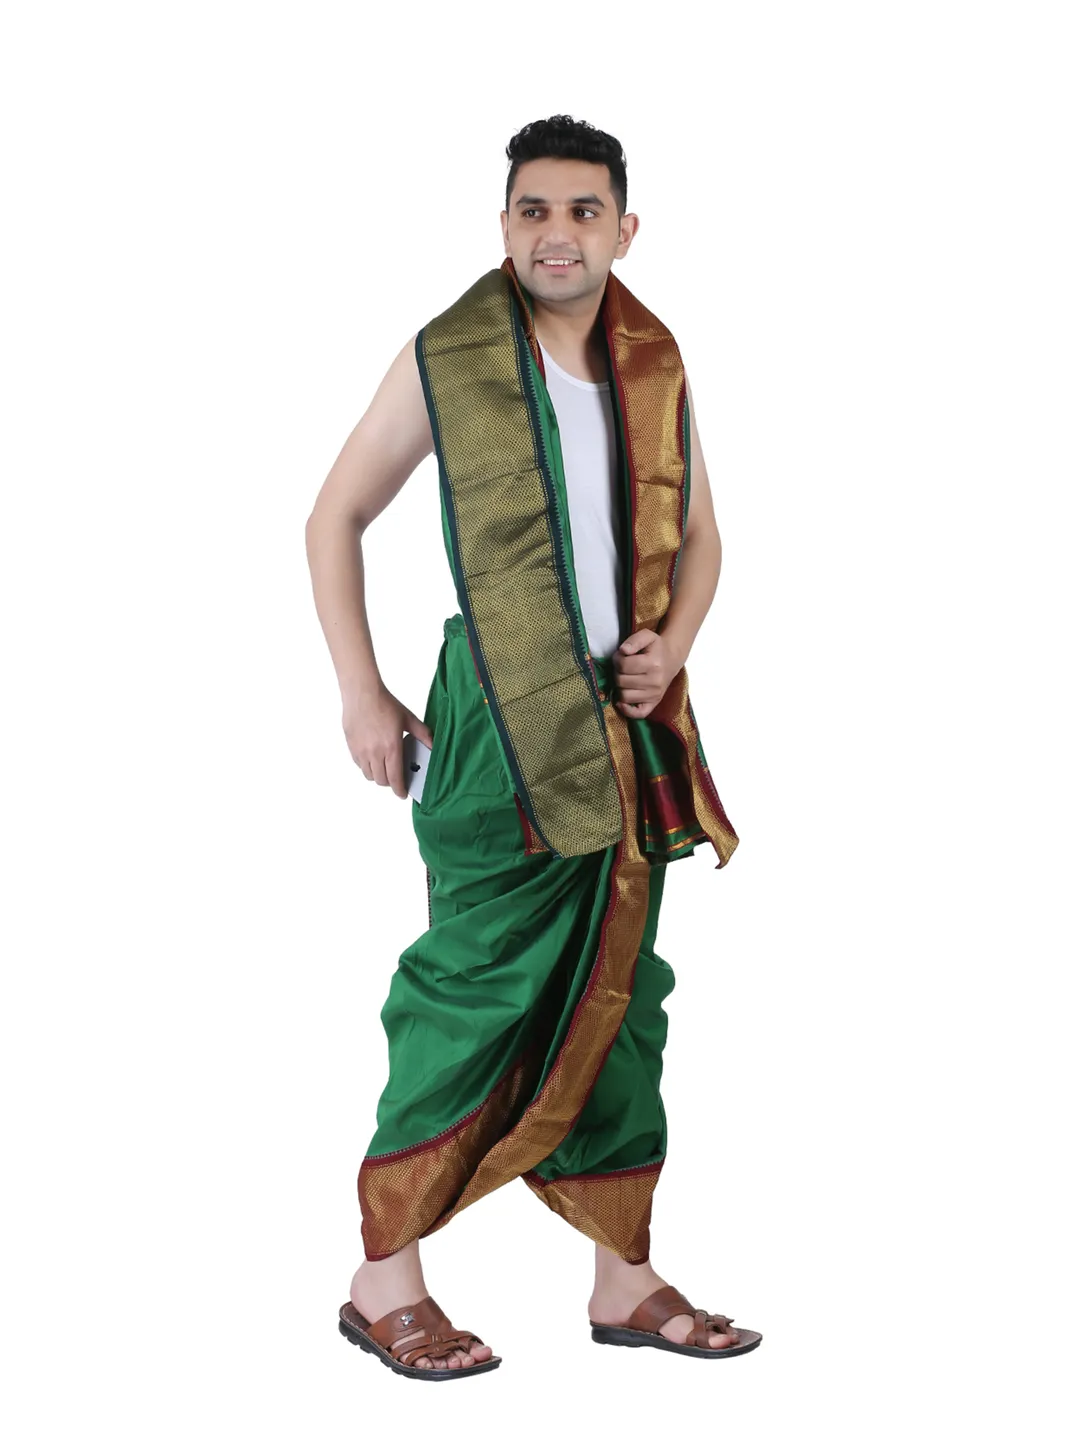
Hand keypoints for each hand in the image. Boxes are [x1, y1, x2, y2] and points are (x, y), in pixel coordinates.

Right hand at [342, 685, 432, 799]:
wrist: (362, 693)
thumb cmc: (385, 704)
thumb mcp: (408, 718)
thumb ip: (422, 733)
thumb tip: (432, 744)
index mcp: (391, 747)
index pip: (395, 778)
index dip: (399, 789)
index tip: (402, 794)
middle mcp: (374, 752)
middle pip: (381, 780)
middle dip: (390, 783)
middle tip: (396, 779)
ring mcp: (361, 751)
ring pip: (369, 775)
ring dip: (378, 776)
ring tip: (384, 768)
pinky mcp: (351, 746)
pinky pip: (359, 765)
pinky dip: (367, 767)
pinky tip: (373, 758)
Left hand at [612, 629, 684, 719]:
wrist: (671, 658)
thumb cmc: (656, 647)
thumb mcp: (646, 636)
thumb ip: (633, 640)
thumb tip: (622, 651)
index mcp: (653, 663)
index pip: (622, 665)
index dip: (616, 659)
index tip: (620, 656)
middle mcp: (655, 681)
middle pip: (621, 681)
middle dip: (617, 672)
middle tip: (622, 667)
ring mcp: (655, 694)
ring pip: (624, 696)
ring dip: (620, 686)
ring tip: (626, 677)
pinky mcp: (654, 703)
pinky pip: (638, 714)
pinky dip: (626, 710)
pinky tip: (621, 700)